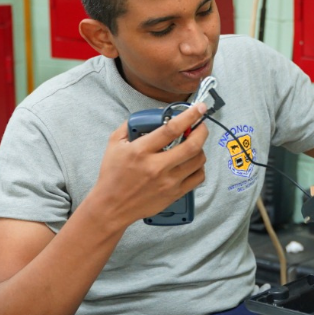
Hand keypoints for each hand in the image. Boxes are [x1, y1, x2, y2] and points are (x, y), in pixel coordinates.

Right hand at [89, 103, 209, 227]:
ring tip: (194, 144)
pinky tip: (192, 162)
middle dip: (201, 130)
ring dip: (200, 148)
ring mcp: (168, 182)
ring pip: (198, 161)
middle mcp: (157, 167)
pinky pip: (198, 178)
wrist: (111, 206)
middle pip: (192, 145)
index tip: (199, 107)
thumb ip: (132, 125)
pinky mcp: (174, 194)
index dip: (189, 116)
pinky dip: (200, 167)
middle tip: (201, 125)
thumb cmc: (112, 175)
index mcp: (141, 151)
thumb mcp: (114, 143)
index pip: (171, 129)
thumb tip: (155, 114)